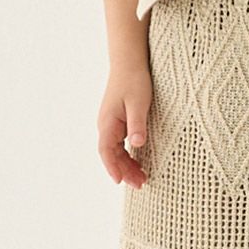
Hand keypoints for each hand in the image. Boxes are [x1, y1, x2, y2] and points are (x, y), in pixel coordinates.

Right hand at [97, 66, 150, 188]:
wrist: (129, 63)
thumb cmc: (134, 81)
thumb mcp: (138, 103)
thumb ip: (137, 124)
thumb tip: (137, 144)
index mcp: (108, 123)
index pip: (106, 151)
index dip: (112, 167)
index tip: (119, 181)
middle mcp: (107, 126)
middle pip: (112, 155)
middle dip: (124, 171)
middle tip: (140, 184)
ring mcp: (112, 125)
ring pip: (117, 152)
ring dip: (128, 166)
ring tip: (142, 179)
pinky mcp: (120, 123)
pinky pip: (122, 145)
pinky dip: (130, 156)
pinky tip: (140, 164)